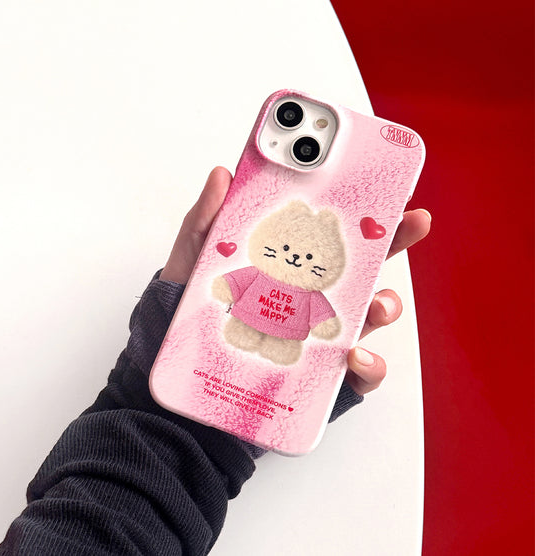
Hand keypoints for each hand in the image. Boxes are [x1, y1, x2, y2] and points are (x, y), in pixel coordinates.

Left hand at [160, 167, 430, 395]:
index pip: (330, 233)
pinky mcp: (323, 379)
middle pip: (363, 267)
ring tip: (376, 304)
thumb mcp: (194, 265)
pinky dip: (368, 367)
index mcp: (288, 267)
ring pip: (368, 317)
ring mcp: (321, 337)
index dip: (361, 210)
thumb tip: (222, 176)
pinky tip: (354, 357)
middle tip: (411, 222)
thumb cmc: (192, 319)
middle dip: (394, 242)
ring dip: (384, 306)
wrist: (185, 382)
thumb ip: (205, 223)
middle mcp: (312, 298)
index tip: (384, 186)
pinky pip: (358, 375)